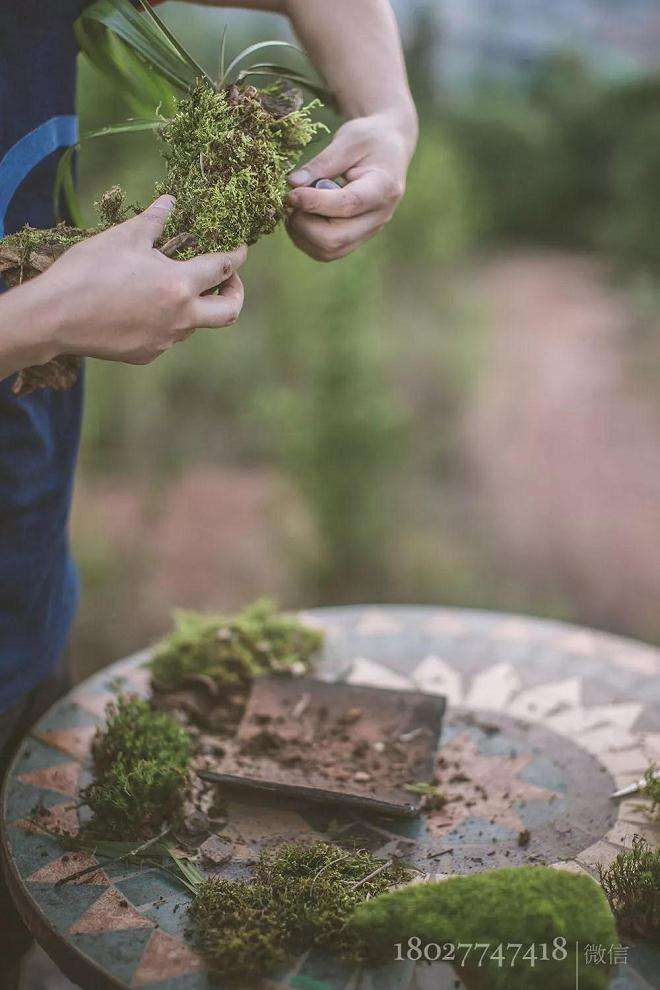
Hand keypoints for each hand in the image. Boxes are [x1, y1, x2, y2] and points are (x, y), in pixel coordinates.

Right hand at [37, 195, 246, 364]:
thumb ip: (154, 220)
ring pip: (194, 325)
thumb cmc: (88, 271)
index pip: (222, 268)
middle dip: (235, 294)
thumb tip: (170, 201)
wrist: (54, 316)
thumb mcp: (124, 237)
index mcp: (178, 285)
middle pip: (229, 313)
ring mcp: (164, 340)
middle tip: (227, 279)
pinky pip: (167, 336)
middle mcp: (180, 318)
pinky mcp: (146, 353)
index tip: (241, 249)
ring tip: (174, 285)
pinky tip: (144, 306)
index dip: (236, 256)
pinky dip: (165, 320)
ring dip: (194, 305)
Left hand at [285, 111, 414, 261]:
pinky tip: (300, 217)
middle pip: (336, 238)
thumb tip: (292, 183)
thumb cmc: (369, 140)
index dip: (316, 203)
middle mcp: (379, 217)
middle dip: (304, 223)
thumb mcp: (348, 139)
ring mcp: (368, 232)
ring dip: (302, 234)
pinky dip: (306, 239)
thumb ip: (322, 162)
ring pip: (329, 251)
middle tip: (290, 200)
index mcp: (383, 187)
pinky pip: (327, 252)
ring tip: (294, 207)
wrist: (389, 150)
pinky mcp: (356, 238)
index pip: (348, 205)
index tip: (291, 194)